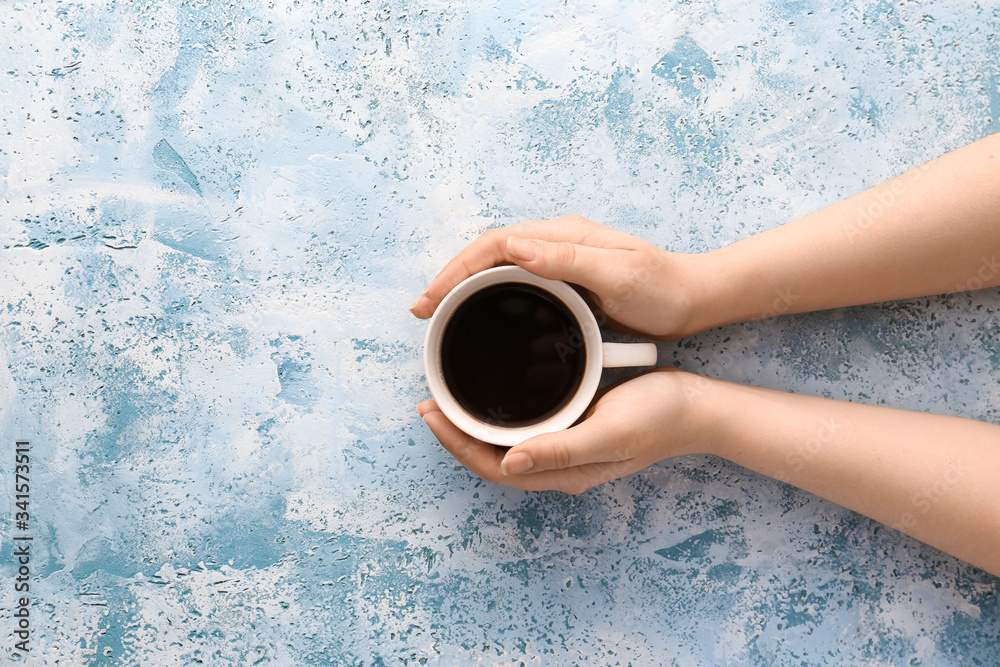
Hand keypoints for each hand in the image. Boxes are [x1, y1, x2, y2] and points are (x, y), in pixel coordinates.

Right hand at [410, 215, 714, 339]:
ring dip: (465, 286)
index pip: (495, 243)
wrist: (694, 299)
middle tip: (422, 309)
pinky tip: (479, 314)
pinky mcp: (566, 280)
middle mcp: (557, 242)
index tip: (432, 297)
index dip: (458, 268)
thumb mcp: (618, 274)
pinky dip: (488, 295)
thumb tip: (516, 246)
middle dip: (450, 277)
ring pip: (498, 267)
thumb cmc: (662, 289)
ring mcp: (560, 260)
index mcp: (563, 236)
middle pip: (488, 253)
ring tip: (439, 312)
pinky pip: (515, 282)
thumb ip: (568, 259)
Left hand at [416, 368, 712, 493]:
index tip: (430, 414)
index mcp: (562, 472)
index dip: (456, 444)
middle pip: (492, 458)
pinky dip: (502, 414)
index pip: (493, 466)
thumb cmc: (658, 418)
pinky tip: (495, 394)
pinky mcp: (575, 428)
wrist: (697, 407)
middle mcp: (559, 466)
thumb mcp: (608, 431)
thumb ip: (560, 449)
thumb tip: (509, 463)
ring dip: (475, 425)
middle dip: (456, 435)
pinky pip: (526, 428)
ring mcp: (567, 449)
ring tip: (450, 399)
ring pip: (507, 444)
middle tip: (428, 404)